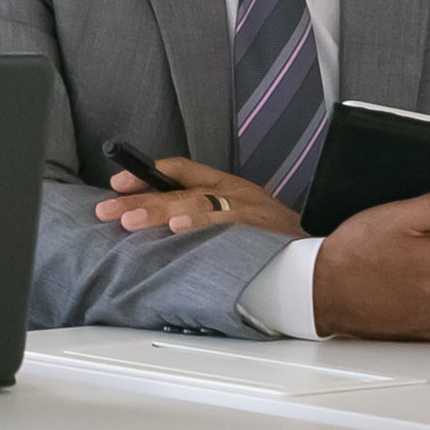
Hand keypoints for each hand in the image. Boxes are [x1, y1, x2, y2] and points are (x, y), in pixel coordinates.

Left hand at [94, 157, 303, 237]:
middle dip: (141, 199)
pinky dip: (201, 226)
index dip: (147, 173)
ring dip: (160, 212)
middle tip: (109, 210)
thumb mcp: (240, 216)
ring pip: (196, 204)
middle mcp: (235, 194)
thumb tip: (155, 221)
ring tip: (132, 220)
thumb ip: (202, 213)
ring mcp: (247, 212)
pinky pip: (225, 227)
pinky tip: (180, 230)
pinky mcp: (258, 232)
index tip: (117, 185)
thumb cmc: (275, 241)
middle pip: (180, 190)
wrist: (320, 260)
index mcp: (228, 186)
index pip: (182, 169)